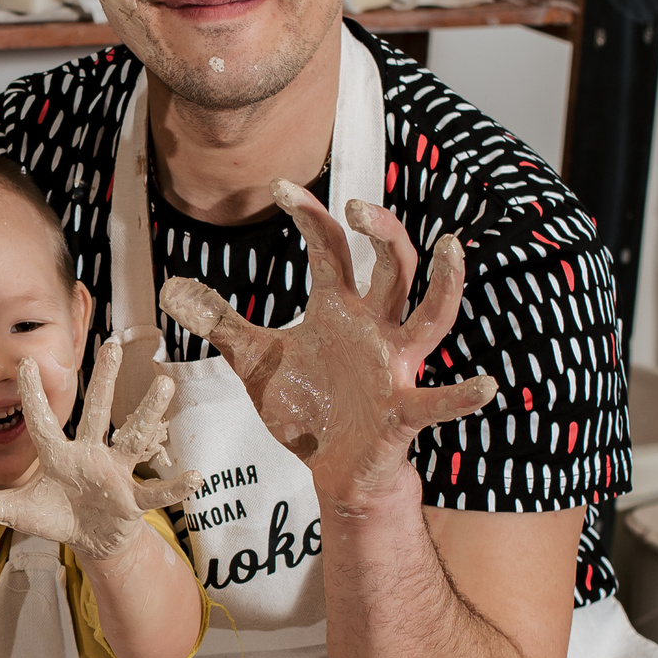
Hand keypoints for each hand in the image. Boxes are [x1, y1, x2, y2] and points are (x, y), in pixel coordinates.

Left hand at [0, 339, 200, 559]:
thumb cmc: (55, 517)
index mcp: (58, 456)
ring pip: (133, 438)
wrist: (90, 541)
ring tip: (165, 385)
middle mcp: (89, 455)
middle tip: (111, 343)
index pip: (43, 422)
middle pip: (97, 412)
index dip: (33, 395)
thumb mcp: (16, 512)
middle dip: (104, 380)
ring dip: (149, 413)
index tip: (26, 362)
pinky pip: (155, 491)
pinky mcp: (133, 499)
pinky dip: (174, 486)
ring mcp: (115, 474)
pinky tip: (194, 475)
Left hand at [160, 183, 496, 508]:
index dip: (309, 215)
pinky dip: (463, 396)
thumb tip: (172, 290)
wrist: (332, 469)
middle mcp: (374, 328)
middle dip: (381, 232)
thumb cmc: (305, 408)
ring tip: (451, 246)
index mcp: (340, 310)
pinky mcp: (402, 412)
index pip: (330, 248)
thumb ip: (222, 325)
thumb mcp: (256, 362)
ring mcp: (393, 367)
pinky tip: (485, 387)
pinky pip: (437, 402)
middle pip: (391, 267)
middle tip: (357, 204)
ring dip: (443, 283)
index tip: (278, 187)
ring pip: (430, 316)